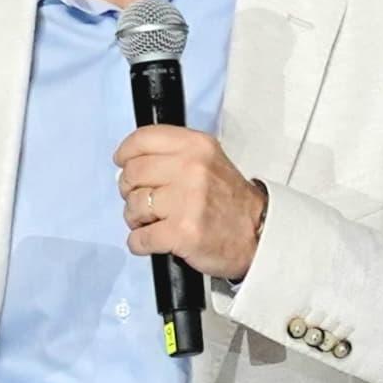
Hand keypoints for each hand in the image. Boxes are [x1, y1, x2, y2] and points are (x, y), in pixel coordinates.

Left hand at [113, 125, 266, 282]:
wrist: (258, 235)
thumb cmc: (230, 201)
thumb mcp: (209, 161)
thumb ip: (173, 155)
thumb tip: (129, 163)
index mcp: (196, 146)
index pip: (143, 139)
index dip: (126, 153)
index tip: (123, 163)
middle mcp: (191, 169)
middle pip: (132, 174)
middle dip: (130, 191)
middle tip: (144, 201)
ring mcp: (186, 202)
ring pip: (132, 206)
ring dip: (136, 219)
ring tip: (155, 222)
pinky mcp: (181, 233)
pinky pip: (138, 238)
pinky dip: (140, 243)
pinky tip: (154, 240)